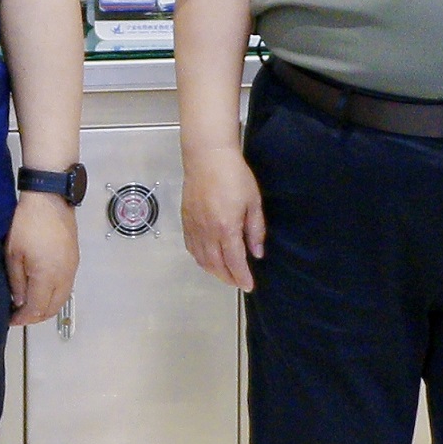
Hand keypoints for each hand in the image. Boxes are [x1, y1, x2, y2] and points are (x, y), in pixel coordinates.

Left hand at [6, 190, 79, 327]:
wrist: (50, 198)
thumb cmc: (27, 223)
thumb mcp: (13, 254)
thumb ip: (17, 282)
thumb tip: (20, 302)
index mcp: (47, 277)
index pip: (37, 309)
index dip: (23, 319)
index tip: (11, 319)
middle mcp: (64, 277)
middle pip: (52, 309)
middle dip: (35, 317)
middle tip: (19, 315)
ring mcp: (72, 269)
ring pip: (62, 300)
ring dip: (46, 307)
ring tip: (29, 304)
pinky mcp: (75, 261)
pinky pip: (67, 287)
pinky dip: (55, 296)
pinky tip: (42, 290)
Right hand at [183, 145, 264, 291]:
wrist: (207, 157)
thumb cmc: (234, 175)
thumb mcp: (253, 202)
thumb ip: (255, 230)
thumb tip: (257, 252)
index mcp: (226, 228)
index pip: (234, 261)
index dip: (241, 277)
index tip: (248, 286)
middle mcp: (208, 231)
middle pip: (216, 265)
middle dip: (228, 278)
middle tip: (238, 282)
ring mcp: (194, 226)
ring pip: (201, 258)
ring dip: (213, 271)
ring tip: (224, 274)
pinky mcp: (186, 220)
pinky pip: (191, 247)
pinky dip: (199, 258)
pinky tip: (207, 258)